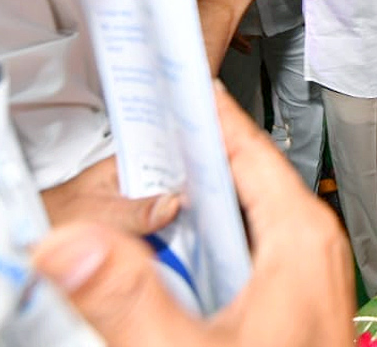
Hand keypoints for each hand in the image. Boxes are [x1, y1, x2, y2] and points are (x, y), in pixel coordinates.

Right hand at [33, 87, 355, 346]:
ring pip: (237, 215)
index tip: (166, 75)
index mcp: (299, 234)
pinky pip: (239, 249)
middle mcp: (307, 245)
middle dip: (184, 153)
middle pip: (238, 175)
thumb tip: (69, 246)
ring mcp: (301, 274)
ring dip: (189, 202)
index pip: (245, 145)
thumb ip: (128, 300)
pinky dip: (200, 242)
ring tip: (138, 186)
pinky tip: (166, 258)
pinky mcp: (288, 302)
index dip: (203, 108)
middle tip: (133, 128)